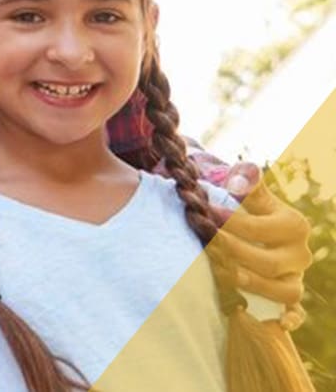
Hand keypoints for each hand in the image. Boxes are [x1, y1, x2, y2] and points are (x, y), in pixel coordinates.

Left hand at [212, 162, 312, 310]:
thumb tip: (238, 180)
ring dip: (248, 283)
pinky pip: (296, 312)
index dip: (228, 223)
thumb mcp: (250, 195)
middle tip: (203, 243)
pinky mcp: (290, 299)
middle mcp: (299, 254)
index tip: (203, 214)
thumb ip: (246, 182)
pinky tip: (278, 322)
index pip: (258, 228)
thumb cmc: (249, 212)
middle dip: (231, 254)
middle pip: (266, 262)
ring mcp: (296, 278)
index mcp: (294, 225)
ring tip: (218, 271)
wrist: (257, 234)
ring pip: (281, 290)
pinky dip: (290, 318)